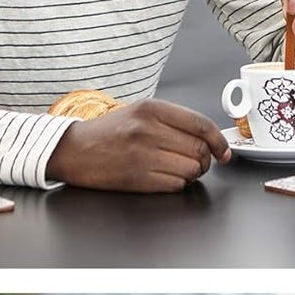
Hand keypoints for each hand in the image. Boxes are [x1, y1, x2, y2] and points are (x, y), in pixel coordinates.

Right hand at [46, 98, 231, 191]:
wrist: (72, 150)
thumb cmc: (105, 133)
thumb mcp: (137, 112)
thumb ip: (171, 120)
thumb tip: (208, 140)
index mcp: (151, 109)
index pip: (201, 125)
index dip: (219, 142)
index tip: (223, 152)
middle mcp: (148, 130)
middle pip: (199, 149)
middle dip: (204, 160)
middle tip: (197, 163)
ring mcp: (142, 155)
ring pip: (191, 169)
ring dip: (191, 174)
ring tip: (177, 170)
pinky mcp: (137, 177)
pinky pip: (175, 184)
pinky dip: (176, 184)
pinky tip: (163, 177)